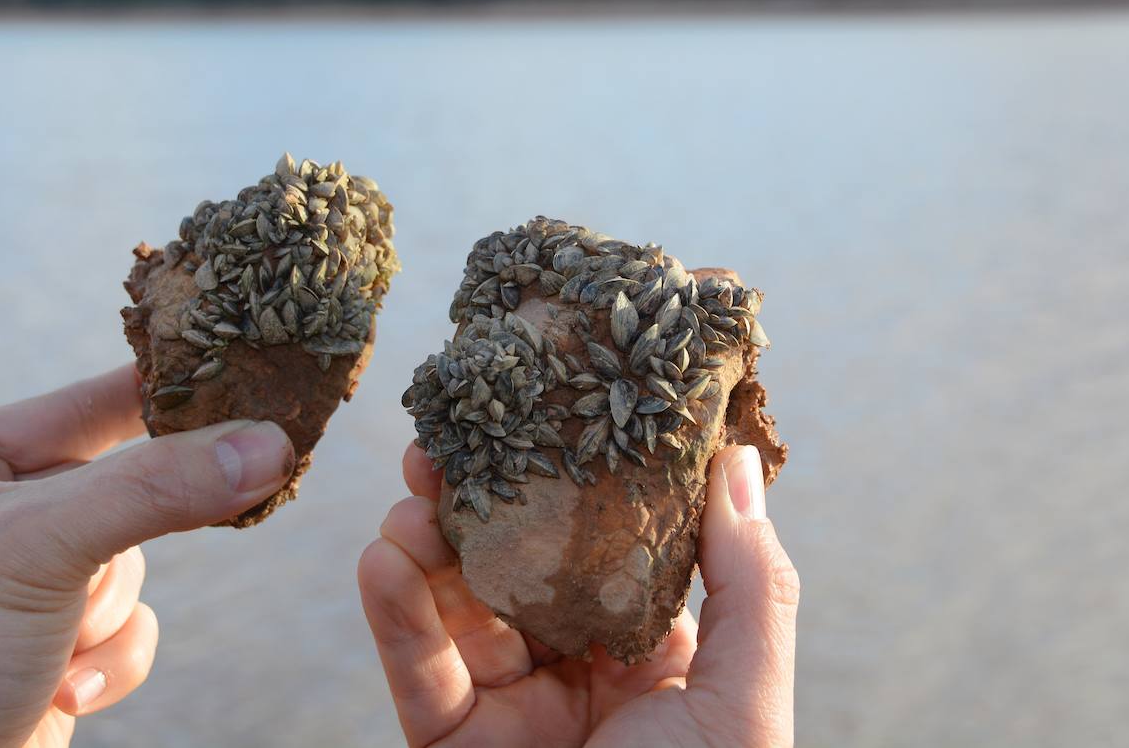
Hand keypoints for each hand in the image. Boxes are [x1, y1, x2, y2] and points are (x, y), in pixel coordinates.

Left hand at [0, 365, 294, 747]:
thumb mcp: (38, 544)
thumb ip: (155, 487)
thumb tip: (272, 443)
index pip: (77, 406)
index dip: (161, 396)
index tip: (241, 377)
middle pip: (116, 494)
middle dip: (119, 543)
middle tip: (214, 501)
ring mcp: (9, 590)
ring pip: (126, 569)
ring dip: (103, 614)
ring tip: (52, 650)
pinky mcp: (40, 652)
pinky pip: (120, 632)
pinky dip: (105, 662)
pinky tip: (60, 691)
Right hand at [358, 443, 797, 747]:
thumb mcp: (745, 703)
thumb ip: (747, 584)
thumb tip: (737, 458)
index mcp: (656, 653)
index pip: (606, 545)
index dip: (573, 480)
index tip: (541, 413)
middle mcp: (580, 670)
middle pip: (518, 567)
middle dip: (480, 504)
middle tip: (444, 442)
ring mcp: (511, 707)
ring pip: (457, 608)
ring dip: (426, 547)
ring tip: (411, 497)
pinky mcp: (450, 744)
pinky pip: (417, 672)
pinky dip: (394, 616)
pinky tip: (381, 560)